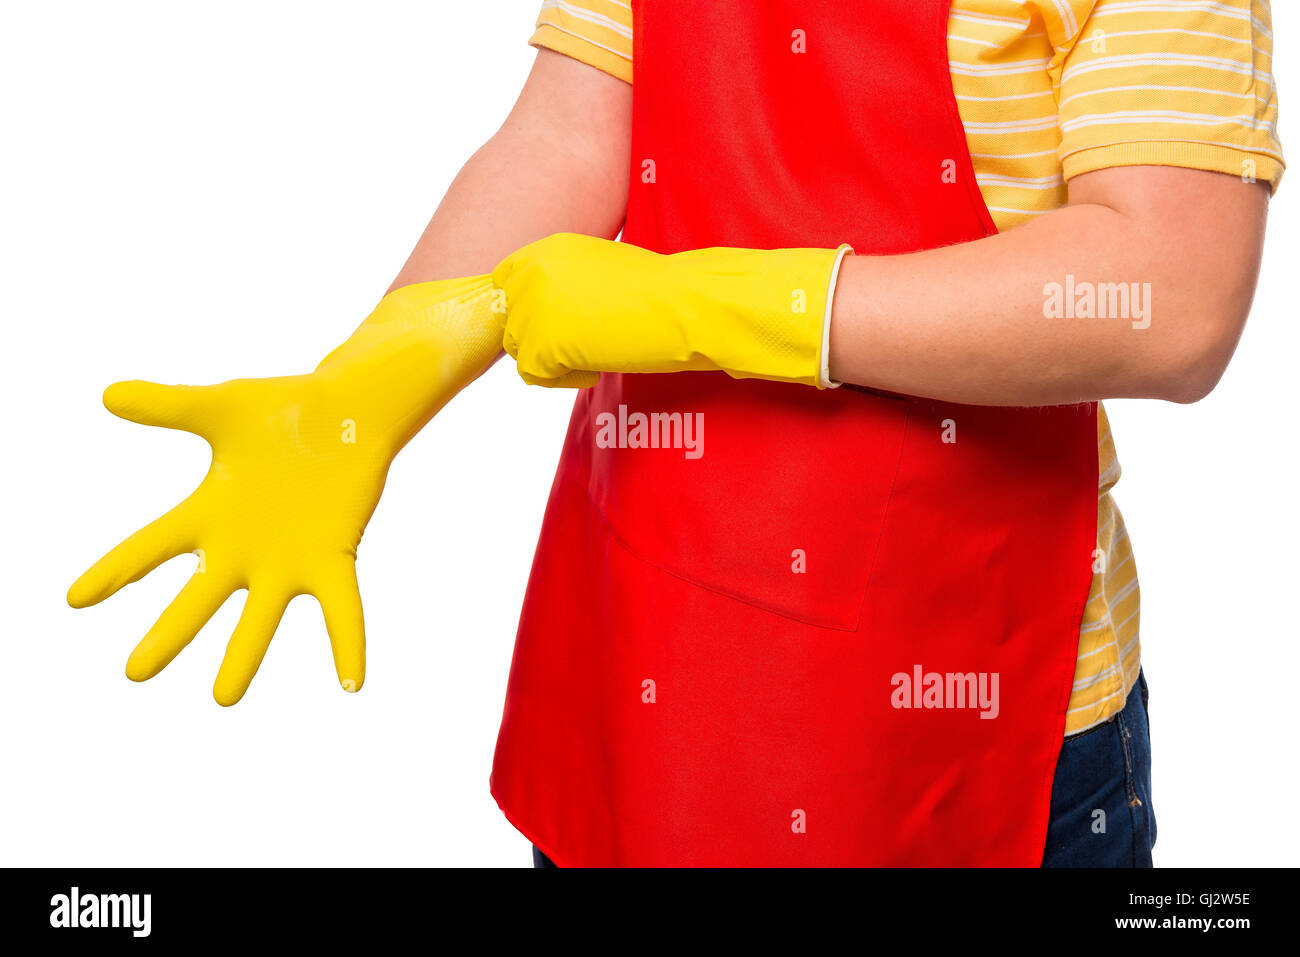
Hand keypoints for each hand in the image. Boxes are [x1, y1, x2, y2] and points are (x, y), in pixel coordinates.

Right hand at [68, 276, 503, 703]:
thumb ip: (167, 407)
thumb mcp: (219, 407)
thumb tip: (108, 394)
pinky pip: (342, 609)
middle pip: (197, 597)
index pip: (151, 546)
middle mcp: (244, 547)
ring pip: (260, 618)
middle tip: (134, 672)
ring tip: (223, 698)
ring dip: (243, 657)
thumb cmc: (282, 410)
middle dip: (168, 634)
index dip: (115, 570)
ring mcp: (288, 558)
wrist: (345, 410)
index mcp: (210, 512)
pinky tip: (353, 682)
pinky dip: (347, 644)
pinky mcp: (333, 557)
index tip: (74, 599)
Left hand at [492, 233, 847, 387]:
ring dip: (553, 360)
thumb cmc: (657, 291)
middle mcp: (531, 273)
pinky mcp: (540, 344)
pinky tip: (597, 367)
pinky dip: (565, 380)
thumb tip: (544, 310)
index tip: (555, 325)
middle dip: (539, 338)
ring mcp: (532, 308)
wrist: (683, 307)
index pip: (505, 283)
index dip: (527, 310)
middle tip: (582, 344)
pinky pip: (534, 375)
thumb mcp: (600, 270)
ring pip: (519, 349)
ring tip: (594, 354)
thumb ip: (563, 282)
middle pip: (509, 320)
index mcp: (546, 249)